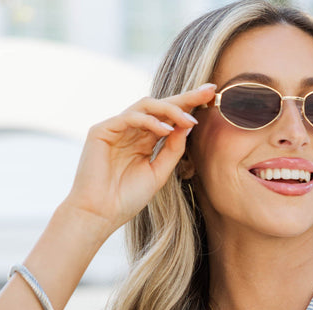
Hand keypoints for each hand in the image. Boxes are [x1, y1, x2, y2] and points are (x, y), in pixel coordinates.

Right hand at [62, 83, 215, 235]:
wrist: (100, 214)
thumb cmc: (127, 198)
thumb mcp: (159, 173)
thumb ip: (173, 150)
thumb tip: (189, 125)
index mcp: (143, 140)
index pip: (168, 118)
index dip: (189, 106)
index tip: (212, 97)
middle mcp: (130, 130)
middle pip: (160, 106)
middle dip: (185, 98)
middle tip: (208, 91)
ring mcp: (116, 128)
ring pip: (146, 106)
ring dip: (170, 110)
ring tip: (189, 120)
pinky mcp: (101, 130)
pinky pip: (130, 117)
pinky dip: (150, 121)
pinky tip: (167, 130)